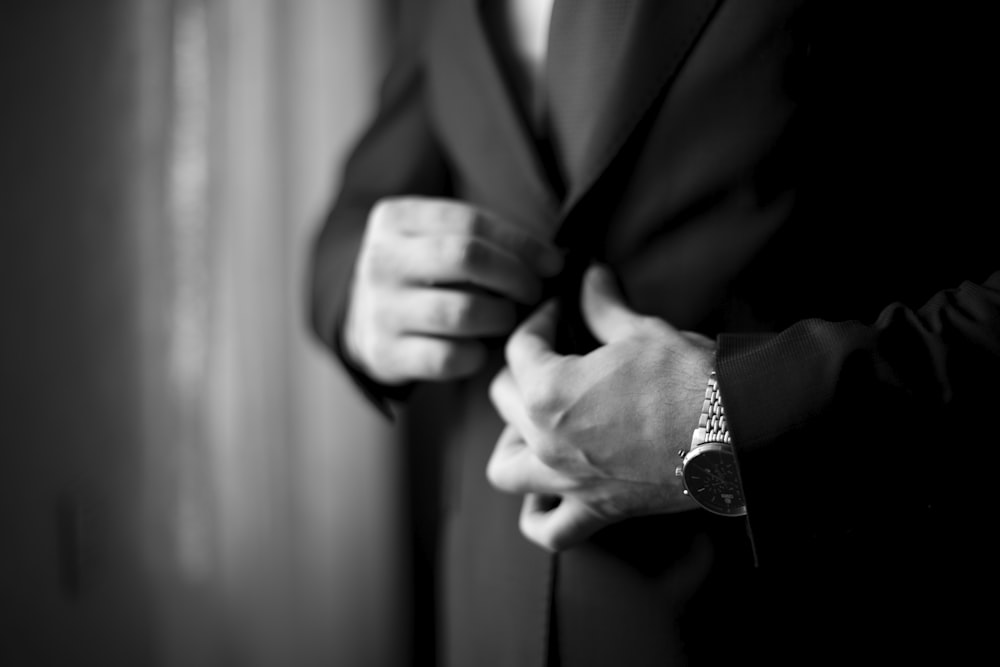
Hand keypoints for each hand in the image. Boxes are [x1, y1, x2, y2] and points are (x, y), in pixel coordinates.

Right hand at [344, 196, 562, 384]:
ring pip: (462, 311)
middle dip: (515, 276)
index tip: (553, 263)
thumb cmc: (425, 274)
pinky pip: (448, 357)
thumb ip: (486, 240)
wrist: (365, 321)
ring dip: (500, 318)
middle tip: (534, 293)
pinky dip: (476, 355)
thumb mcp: (438, 239)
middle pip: (467, 257)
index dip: (522, 243)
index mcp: (396, 218)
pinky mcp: (384, 353)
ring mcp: (379, 308)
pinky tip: (481, 348)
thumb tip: (554, 262)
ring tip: (509, 319)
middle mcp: (381, 260)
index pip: (472, 222)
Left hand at [487, 264, 714, 550]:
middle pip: (503, 399)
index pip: (519, 347)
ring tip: (532, 425)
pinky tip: (548, 495)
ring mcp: (568, 481)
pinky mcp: (597, 510)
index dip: (538, 320)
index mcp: (549, 391)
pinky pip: (549, 530)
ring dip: (510, 443)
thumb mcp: (641, 331)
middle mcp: (546, 440)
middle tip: (550, 357)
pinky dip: (540, 516)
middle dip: (521, 370)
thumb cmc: (690, 380)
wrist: (738, 430)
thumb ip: (603, 306)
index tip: (557, 310)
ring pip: (505, 469)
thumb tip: (591, 276)